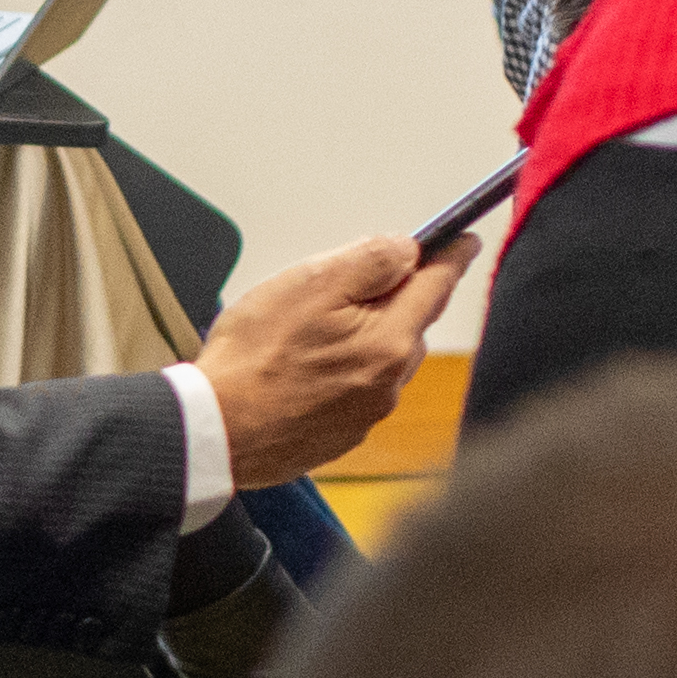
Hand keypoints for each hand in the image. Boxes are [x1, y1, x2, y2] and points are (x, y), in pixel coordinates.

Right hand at [196, 230, 474, 485]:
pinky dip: (340, 376)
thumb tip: (406, 249)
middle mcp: (389, 382)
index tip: (463, 240)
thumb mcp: (308, 285)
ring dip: (363, 340)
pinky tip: (299, 373)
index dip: (451, 255)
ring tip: (306, 337)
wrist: (213, 432)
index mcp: (390, 341)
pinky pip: (356, 392)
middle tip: (340, 290)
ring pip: (382, 360)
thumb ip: (369, 259)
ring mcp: (366, 415)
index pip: (437, 285)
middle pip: (409, 324)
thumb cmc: (251, 360)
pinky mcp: (340, 437)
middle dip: (391, 301)